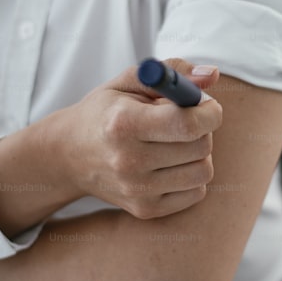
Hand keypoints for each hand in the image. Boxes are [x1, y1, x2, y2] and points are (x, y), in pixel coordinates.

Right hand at [50, 58, 221, 218]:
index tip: (207, 105)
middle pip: (200, 147)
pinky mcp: (145, 209)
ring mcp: (136, 190)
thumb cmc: (107, 111)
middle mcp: (128, 161)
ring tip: (177, 141)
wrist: (69, 156)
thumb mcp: (131, 80)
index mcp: (124, 123)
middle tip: (186, 120)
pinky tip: (172, 163)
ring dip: (199, 153)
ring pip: (203, 171)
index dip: (209, 112)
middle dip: (203, 128)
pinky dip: (192, 175)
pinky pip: (196, 192)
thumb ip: (174, 71)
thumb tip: (212, 75)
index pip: (187, 124)